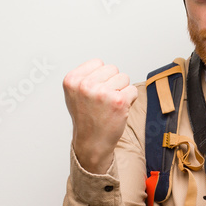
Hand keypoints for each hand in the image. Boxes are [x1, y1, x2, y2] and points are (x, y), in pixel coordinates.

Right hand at [62, 59, 137, 173]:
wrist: (92, 143)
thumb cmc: (86, 118)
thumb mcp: (75, 93)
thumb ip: (85, 77)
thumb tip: (102, 65)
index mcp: (72, 80)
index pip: (98, 62)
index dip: (101, 77)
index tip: (94, 92)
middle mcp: (85, 85)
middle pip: (113, 69)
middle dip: (112, 83)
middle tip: (104, 101)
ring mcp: (102, 93)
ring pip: (124, 78)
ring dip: (121, 91)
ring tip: (110, 105)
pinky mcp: (118, 101)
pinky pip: (133, 90)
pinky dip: (130, 100)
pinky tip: (118, 110)